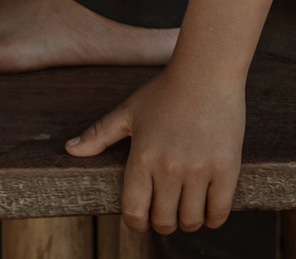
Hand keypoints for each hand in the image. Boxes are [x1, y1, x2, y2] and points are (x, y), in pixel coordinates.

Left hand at [65, 67, 244, 233]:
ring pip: (191, 220)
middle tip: (166, 213)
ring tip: (187, 210)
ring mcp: (199, 169)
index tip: (142, 220)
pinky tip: (208, 206)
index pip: (135, 212)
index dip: (136, 223)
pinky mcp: (226, 168)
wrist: (207, 71)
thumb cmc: (164, 91)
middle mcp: (169, 168)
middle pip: (164, 221)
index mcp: (142, 157)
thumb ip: (98, 134)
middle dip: (162, 223)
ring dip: (188, 221)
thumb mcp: (128, 111)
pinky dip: (213, 217)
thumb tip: (69, 148)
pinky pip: (219, 212)